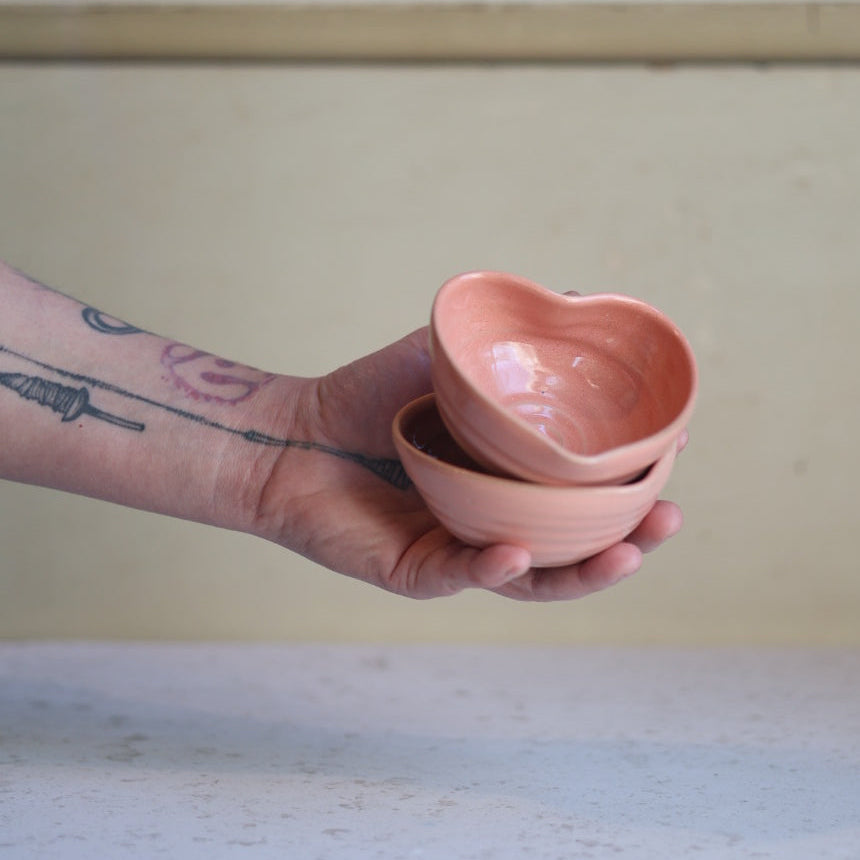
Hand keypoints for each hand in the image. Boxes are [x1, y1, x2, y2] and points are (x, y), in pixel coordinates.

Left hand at [252, 328, 684, 600]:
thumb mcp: (445, 358)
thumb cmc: (366, 396)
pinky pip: (460, 576)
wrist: (290, 434)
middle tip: (667, 518)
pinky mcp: (414, 571)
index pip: (581, 497)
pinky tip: (518, 550)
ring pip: (531, 578)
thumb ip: (505, 339)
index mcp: (507, 482)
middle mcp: (492, 522)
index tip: (669, 464)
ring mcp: (457, 551)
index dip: (627, 488)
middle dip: (627, 540)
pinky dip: (491, 567)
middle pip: (573, 547)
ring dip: (582, 572)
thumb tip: (577, 300)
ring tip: (629, 552)